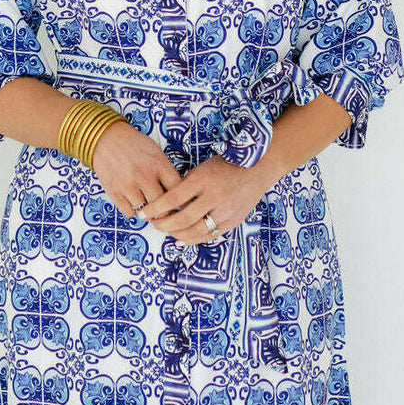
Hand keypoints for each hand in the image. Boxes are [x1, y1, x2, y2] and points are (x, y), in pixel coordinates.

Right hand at [89, 121, 185, 218]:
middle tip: (165, 210)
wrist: (105, 138)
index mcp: (158, 163)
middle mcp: (144, 175)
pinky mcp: (114, 192)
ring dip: (148, 211)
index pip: (177, 189)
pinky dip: (134, 210)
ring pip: (146, 212)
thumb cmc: (132, 143)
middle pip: (162, 205)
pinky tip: (134, 202)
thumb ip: (165, 170)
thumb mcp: (155, 150)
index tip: (180, 201)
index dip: (180, 197)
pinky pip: (130, 212)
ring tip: (147, 203)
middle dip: (165, 210)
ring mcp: (128, 185)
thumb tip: (177, 191)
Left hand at [135, 154, 269, 245]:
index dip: (156, 208)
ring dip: (177, 234)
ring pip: (195, 230)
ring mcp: (225, 210)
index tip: (144, 213)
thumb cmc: (227, 165)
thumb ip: (187, 184)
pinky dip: (194, 239)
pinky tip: (182, 239)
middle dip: (164, 224)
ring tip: (167, 231)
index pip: (173, 198)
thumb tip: (166, 201)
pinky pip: (210, 235)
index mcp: (203, 179)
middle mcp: (214, 196)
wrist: (259, 168)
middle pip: (182, 218)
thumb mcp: (203, 167)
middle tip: (154, 224)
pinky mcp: (233, 220)